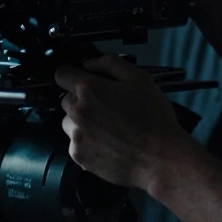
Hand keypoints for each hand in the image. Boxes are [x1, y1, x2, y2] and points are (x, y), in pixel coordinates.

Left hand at [56, 54, 192, 190]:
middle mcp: (76, 112)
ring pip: (69, 123)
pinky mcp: (79, 156)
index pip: (61, 75)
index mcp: (88, 89)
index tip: (83, 82)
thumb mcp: (139, 78)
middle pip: (65, 100)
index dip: (72, 76)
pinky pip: (76, 144)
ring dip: (81, 122)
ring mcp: (76, 136)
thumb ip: (110, 63)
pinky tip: (108, 144)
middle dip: (81, 100)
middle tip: (105, 107)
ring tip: (107, 128)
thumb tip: (88, 63)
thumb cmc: (153, 117)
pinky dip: (87, 143)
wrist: (160, 158)